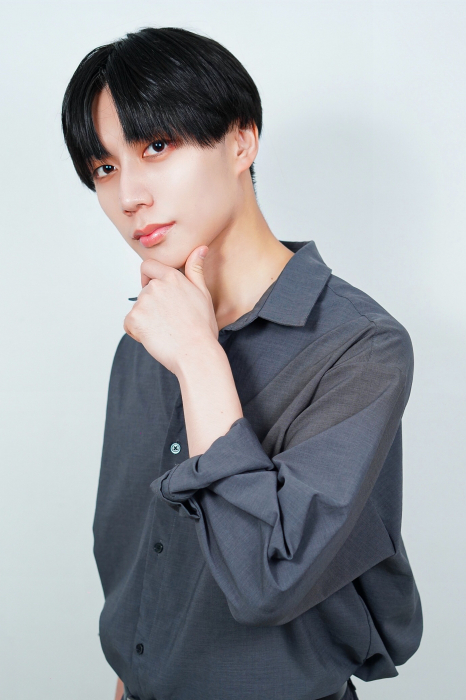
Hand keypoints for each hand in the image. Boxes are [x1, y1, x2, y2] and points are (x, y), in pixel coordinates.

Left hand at [123, 246, 218, 374]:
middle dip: (151, 304)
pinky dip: (138, 332)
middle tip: (169, 321)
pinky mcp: (134, 318)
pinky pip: (129, 324)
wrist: (196, 353)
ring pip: (137, 309)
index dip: (149, 278)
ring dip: (146, 319)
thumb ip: (195, 269)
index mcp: (172, 277)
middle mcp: (155, 286)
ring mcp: (143, 302)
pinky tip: (156, 337)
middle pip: (143, 291)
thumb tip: (200, 248)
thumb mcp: (203, 294)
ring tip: (165, 330)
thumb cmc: (201, 328)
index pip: (148, 266)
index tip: (157, 291)